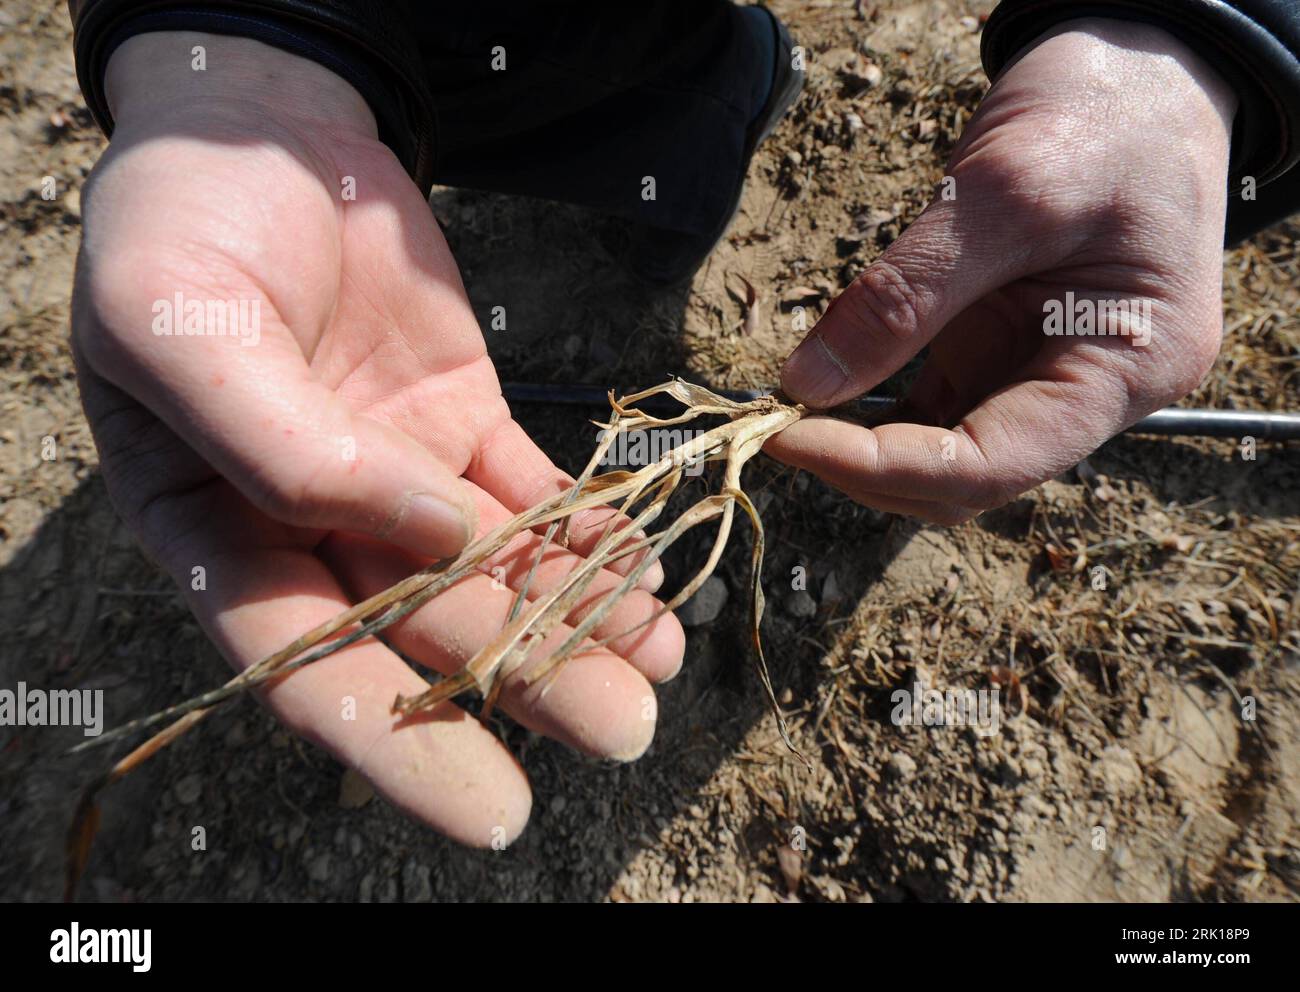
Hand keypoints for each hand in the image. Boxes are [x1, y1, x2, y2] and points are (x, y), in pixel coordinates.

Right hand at [73, 32, 682, 845]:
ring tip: (659, 664)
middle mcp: (311, 523)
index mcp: (215, 528)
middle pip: (426, 629)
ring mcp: (396, 474)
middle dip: (527, 684)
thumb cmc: (187, 221)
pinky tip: (645, 574)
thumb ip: (283, 446)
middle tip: (625, 733)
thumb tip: (426, 534)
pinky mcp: (460, 420)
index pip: (306, 664)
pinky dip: (587, 533)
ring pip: (495, 571)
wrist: (263, 124)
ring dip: (578, 618)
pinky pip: (532, 492)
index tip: (495, 813)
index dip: (399, 741)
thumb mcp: (182, 326)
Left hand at [769, 19, 1235, 523]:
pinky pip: (937, 409)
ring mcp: (1047, 374)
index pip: (993, 466)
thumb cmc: (1101, 117)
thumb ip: (908, 294)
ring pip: (947, 453)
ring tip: (792, 411)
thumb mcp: (1004, 194)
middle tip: (777, 427)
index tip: (791, 438)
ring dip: (867, 447)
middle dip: (869, 466)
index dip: (883, 467)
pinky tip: (826, 389)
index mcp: (1128, 369)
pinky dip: (878, 411)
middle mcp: (1092, 392)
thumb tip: (807, 382)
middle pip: (967, 479)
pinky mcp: (1007, 350)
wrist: (1139, 69)